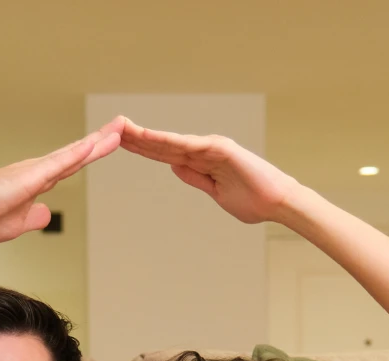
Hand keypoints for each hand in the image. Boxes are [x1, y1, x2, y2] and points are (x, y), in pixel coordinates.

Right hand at [0, 119, 125, 260]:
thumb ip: (33, 218)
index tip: (107, 145)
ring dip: (96, 142)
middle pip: (75, 155)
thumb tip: (47, 213)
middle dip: (100, 142)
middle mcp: (35, 172)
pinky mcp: (27, 177)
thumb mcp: (15, 224)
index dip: (89, 155)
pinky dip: (78, 153)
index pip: (69, 166)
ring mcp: (32, 172)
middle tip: (122, 128)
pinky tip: (94, 144)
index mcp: (33, 183)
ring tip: (118, 129)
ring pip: (71, 154)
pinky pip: (58, 163)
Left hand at [119, 120, 304, 225]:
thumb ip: (195, 178)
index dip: (142, 148)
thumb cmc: (253, 200)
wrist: (278, 204)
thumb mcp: (216, 192)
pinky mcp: (221, 149)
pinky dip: (166, 142)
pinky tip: (147, 138)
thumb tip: (174, 167)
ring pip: (170, 142)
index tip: (119, 142)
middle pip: (162, 144)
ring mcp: (212, 147)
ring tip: (121, 128)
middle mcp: (204, 149)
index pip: (165, 154)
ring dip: (145, 136)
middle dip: (136, 137)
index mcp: (202, 161)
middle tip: (109, 127)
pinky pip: (187, 146)